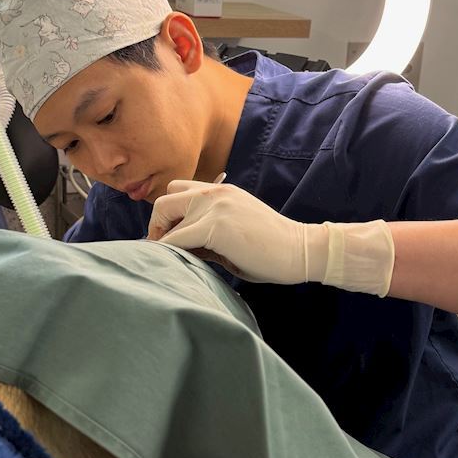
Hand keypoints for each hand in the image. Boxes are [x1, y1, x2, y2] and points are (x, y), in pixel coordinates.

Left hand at [147, 180, 324, 283]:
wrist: (300, 250)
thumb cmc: (271, 249)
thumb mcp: (234, 233)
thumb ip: (206, 234)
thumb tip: (177, 249)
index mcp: (221, 192)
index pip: (179, 192)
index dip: (169, 217)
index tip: (169, 241)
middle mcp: (215, 193)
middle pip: (165, 199)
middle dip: (156, 225)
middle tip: (160, 249)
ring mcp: (214, 207)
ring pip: (165, 214)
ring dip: (160, 238)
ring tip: (165, 259)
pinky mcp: (215, 226)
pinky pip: (176, 239)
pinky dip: (168, 252)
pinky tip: (173, 265)